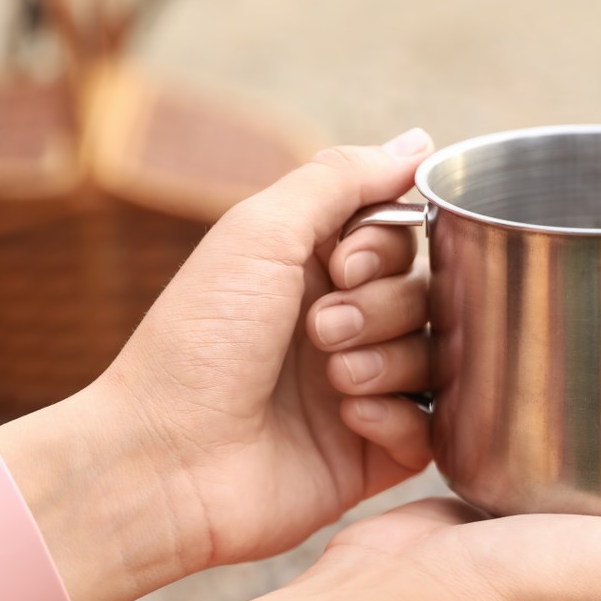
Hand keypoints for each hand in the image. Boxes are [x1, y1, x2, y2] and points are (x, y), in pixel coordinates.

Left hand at [95, 129, 438, 571]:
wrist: (166, 459)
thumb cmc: (198, 341)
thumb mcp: (260, 233)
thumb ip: (341, 179)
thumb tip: (420, 141)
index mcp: (312, 271)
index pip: (403, 239)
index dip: (388, 248)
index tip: (341, 265)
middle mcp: (344, 328)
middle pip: (427, 296)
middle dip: (382, 309)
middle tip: (319, 332)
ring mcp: (362, 393)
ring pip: (434, 359)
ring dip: (387, 361)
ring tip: (332, 380)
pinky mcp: (373, 456)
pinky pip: (430, 428)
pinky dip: (396, 418)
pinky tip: (348, 420)